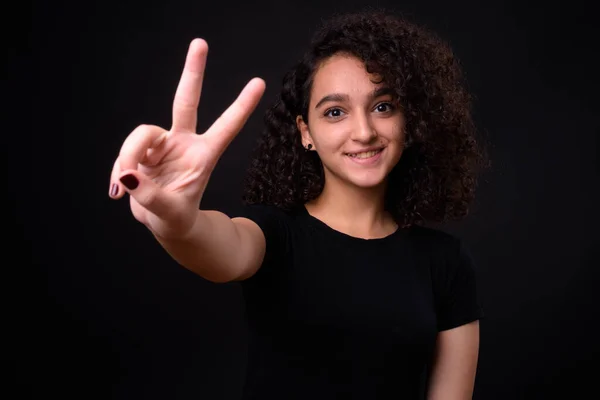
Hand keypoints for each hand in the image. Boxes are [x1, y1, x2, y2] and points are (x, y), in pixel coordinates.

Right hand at [109, 39, 265, 238]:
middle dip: (193, 72)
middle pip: (186, 101)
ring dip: (129, 156)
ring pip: (141, 134)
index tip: (259, 83)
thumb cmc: (176, 218)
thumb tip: (128, 175)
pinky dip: (119, 172)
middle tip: (200, 43)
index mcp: (204, 155)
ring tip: (126, 186)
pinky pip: (124, 153)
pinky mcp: (141, 151)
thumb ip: (151, 197)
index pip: (226, 126)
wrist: (162, 223)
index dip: (241, 106)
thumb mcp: (170, 214)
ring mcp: (162, 144)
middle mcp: (184, 143)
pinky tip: (119, 189)